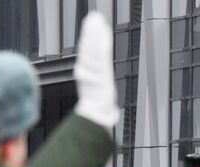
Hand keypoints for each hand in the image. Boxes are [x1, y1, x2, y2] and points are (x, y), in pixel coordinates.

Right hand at [74, 12, 118, 129]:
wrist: (94, 116)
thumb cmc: (97, 113)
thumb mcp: (102, 110)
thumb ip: (107, 109)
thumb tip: (112, 115)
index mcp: (87, 77)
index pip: (88, 56)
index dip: (89, 42)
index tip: (93, 31)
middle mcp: (87, 71)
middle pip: (88, 48)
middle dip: (90, 32)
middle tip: (92, 18)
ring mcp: (93, 70)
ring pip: (93, 48)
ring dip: (94, 32)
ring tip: (96, 20)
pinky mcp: (100, 68)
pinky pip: (101, 52)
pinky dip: (102, 41)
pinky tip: (104, 31)